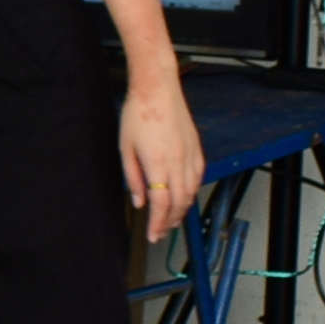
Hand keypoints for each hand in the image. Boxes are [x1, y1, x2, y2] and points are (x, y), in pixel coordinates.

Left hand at [121, 77, 201, 242]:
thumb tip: (140, 201)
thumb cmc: (138, 113)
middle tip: (161, 232)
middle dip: (170, 222)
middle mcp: (178, 162)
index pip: (161, 204)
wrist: (158, 88)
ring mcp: (190, 155)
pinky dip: (192, 192)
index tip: (152, 235)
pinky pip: (198, 177)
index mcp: (158, 163)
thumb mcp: (126, 148)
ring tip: (171, 220)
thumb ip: (133, 178)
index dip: (157, 224)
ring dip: (182, 210)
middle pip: (179, 203)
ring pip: (191, 192)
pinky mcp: (197, 148)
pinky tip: (184, 197)